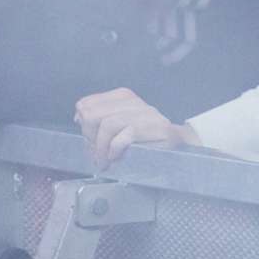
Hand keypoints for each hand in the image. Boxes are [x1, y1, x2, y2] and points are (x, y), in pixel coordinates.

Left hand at [73, 87, 199, 166]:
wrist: (179, 144)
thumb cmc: (146, 138)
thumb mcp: (121, 125)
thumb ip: (100, 119)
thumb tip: (79, 116)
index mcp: (123, 97)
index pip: (87, 104)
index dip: (84, 125)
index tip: (90, 140)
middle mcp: (133, 102)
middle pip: (93, 115)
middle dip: (90, 138)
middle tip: (97, 154)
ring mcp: (144, 114)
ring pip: (107, 125)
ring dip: (102, 148)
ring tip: (104, 161)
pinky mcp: (152, 129)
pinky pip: (122, 138)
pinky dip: (114, 151)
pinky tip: (116, 159)